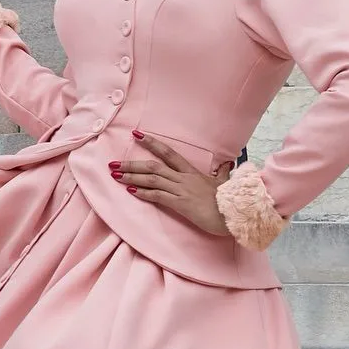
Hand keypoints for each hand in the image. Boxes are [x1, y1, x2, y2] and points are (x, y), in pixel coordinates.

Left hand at [111, 134, 233, 238]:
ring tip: (116, 176)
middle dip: (131, 164)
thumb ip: (223, 173)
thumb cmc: (229, 200)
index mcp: (192, 172)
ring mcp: (181, 190)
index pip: (168, 153)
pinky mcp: (181, 204)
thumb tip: (229, 164)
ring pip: (152, 179)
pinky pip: (159, 196)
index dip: (152, 143)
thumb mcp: (224, 183)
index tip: (137, 135)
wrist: (235, 213)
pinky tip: (131, 191)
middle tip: (113, 163)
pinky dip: (144, 192)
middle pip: (153, 165)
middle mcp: (184, 178)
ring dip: (132, 177)